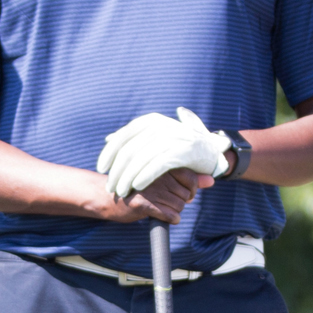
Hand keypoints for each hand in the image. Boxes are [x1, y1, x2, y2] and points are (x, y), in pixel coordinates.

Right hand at [95, 166, 208, 224]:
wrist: (107, 197)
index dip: (191, 190)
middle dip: (180, 202)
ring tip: (160, 207)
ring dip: (173, 211)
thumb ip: (189, 178)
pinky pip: (169, 215)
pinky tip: (161, 215)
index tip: (181, 192)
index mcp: (163, 164)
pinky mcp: (143, 203)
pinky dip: (169, 219)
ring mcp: (150, 188)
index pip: (192, 178)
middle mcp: (158, 174)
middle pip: (186, 195)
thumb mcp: (162, 178)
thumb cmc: (137, 187)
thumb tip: (212, 180)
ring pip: (179, 207)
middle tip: (166, 200)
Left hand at [97, 107, 228, 198]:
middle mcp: (161, 126)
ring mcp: (173, 137)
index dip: (109, 153)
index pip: (123, 136)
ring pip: (141, 159)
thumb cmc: (179, 146)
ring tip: (121, 191)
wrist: (211, 150)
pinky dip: (145, 175)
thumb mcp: (157, 136)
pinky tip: (137, 186)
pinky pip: (158, 164)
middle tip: (111, 187)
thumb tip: (109, 138)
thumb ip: (135, 137)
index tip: (101, 169)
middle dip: (117, 171)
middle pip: (130, 149)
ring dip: (128, 177)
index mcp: (151, 121)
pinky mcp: (183, 150)